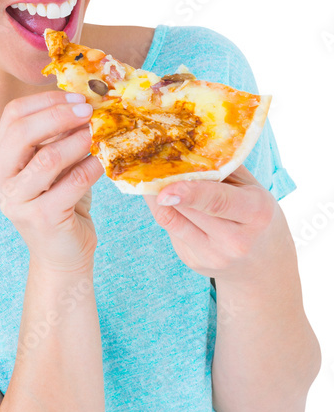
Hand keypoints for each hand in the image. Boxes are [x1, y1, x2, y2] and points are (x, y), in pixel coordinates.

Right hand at [0, 90, 104, 270]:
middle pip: (22, 132)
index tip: (77, 97)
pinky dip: (92, 166)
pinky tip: (104, 161)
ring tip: (99, 134)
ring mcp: (16, 202)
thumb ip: (57, 136)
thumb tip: (83, 99)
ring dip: (78, 141)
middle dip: (60, 115)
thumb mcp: (54, 164)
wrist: (63, 254)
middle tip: (90, 111)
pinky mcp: (41, 219)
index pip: (12, 115)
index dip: (46, 100)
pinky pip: (72, 182)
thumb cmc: (61, 202)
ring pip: (47, 158)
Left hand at [144, 164, 281, 280]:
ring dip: (157, 198)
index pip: (217, 201)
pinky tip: (167, 199)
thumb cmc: (256, 215)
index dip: (188, 193)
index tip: (163, 189)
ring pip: (172, 220)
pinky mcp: (193, 262)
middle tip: (148, 162)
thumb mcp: (252, 188)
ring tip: (149, 178)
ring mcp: (212, 256)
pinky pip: (171, 230)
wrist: (263, 264)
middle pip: (188, 209)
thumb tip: (184, 148)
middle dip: (165, 186)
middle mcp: (235, 240)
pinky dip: (166, 211)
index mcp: (256, 213)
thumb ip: (222, 169)